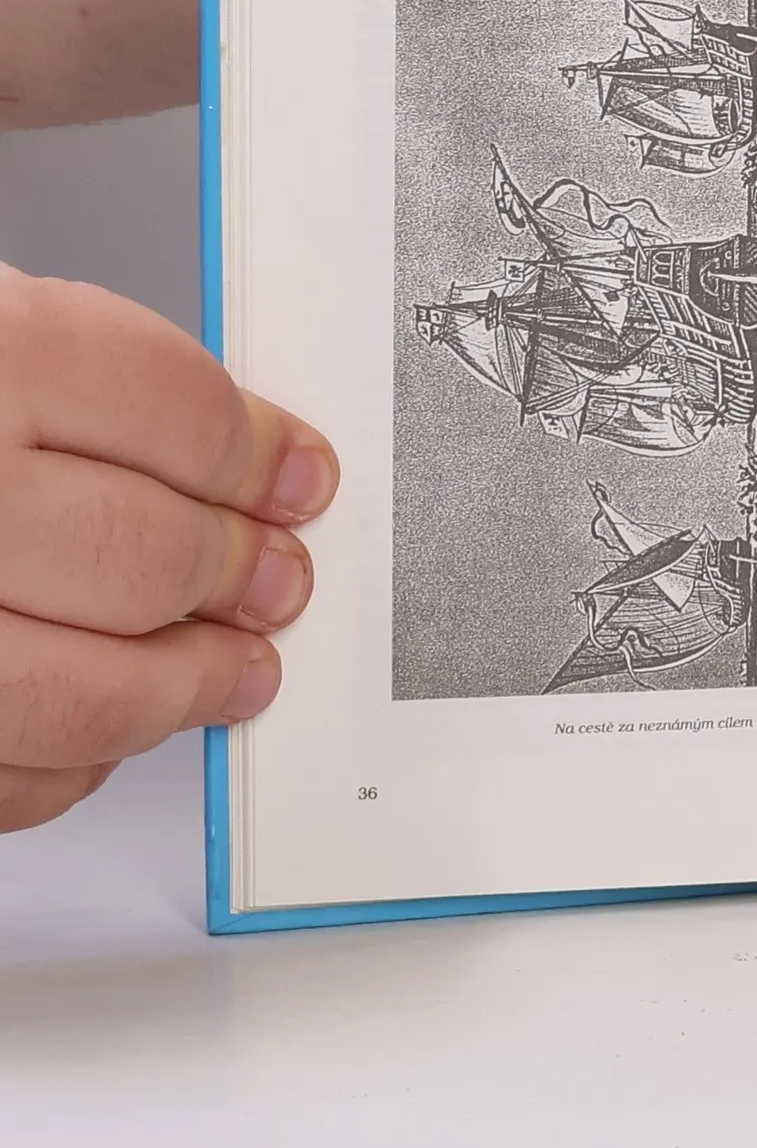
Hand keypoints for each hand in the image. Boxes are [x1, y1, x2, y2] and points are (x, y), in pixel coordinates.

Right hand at [0, 266, 336, 832]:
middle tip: (279, 583)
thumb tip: (241, 463)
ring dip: (180, 691)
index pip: (176, 413)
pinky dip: (67, 764)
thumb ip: (74, 383)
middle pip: (146, 558)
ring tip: (232, 673)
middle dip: (238, 577)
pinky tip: (96, 726)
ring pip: (81, 695)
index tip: (299, 481)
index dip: (261, 456)